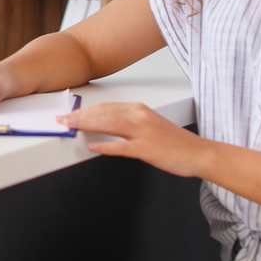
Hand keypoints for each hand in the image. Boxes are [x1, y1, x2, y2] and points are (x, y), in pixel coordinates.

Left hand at [58, 101, 206, 176]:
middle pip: (104, 113)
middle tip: (62, 119)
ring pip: (109, 125)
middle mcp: (140, 117)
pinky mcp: (147, 149)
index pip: (106, 107)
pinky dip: (106, 146)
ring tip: (70, 126)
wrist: (198, 153)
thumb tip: (103, 124)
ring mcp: (144, 132)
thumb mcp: (148, 125)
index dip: (85, 110)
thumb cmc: (174, 142)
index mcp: (139, 110)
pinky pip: (123, 147)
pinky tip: (93, 147)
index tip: (70, 113)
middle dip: (80, 116)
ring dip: (87, 125)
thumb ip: (127, 123)